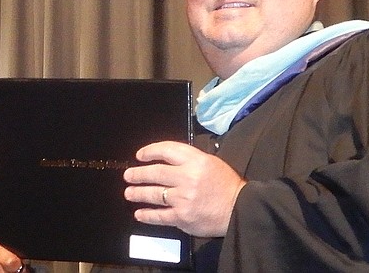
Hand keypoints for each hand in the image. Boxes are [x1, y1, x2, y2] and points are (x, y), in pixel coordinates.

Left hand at [123, 141, 245, 236]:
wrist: (240, 209)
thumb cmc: (225, 184)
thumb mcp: (209, 162)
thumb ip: (188, 160)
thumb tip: (165, 159)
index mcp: (195, 161)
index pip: (166, 150)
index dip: (150, 151)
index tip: (140, 155)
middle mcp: (187, 177)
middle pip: (155, 173)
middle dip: (138, 174)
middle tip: (128, 175)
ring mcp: (183, 198)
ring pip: (153, 194)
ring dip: (138, 193)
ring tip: (129, 193)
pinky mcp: (182, 217)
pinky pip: (160, 215)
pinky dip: (147, 215)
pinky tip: (139, 214)